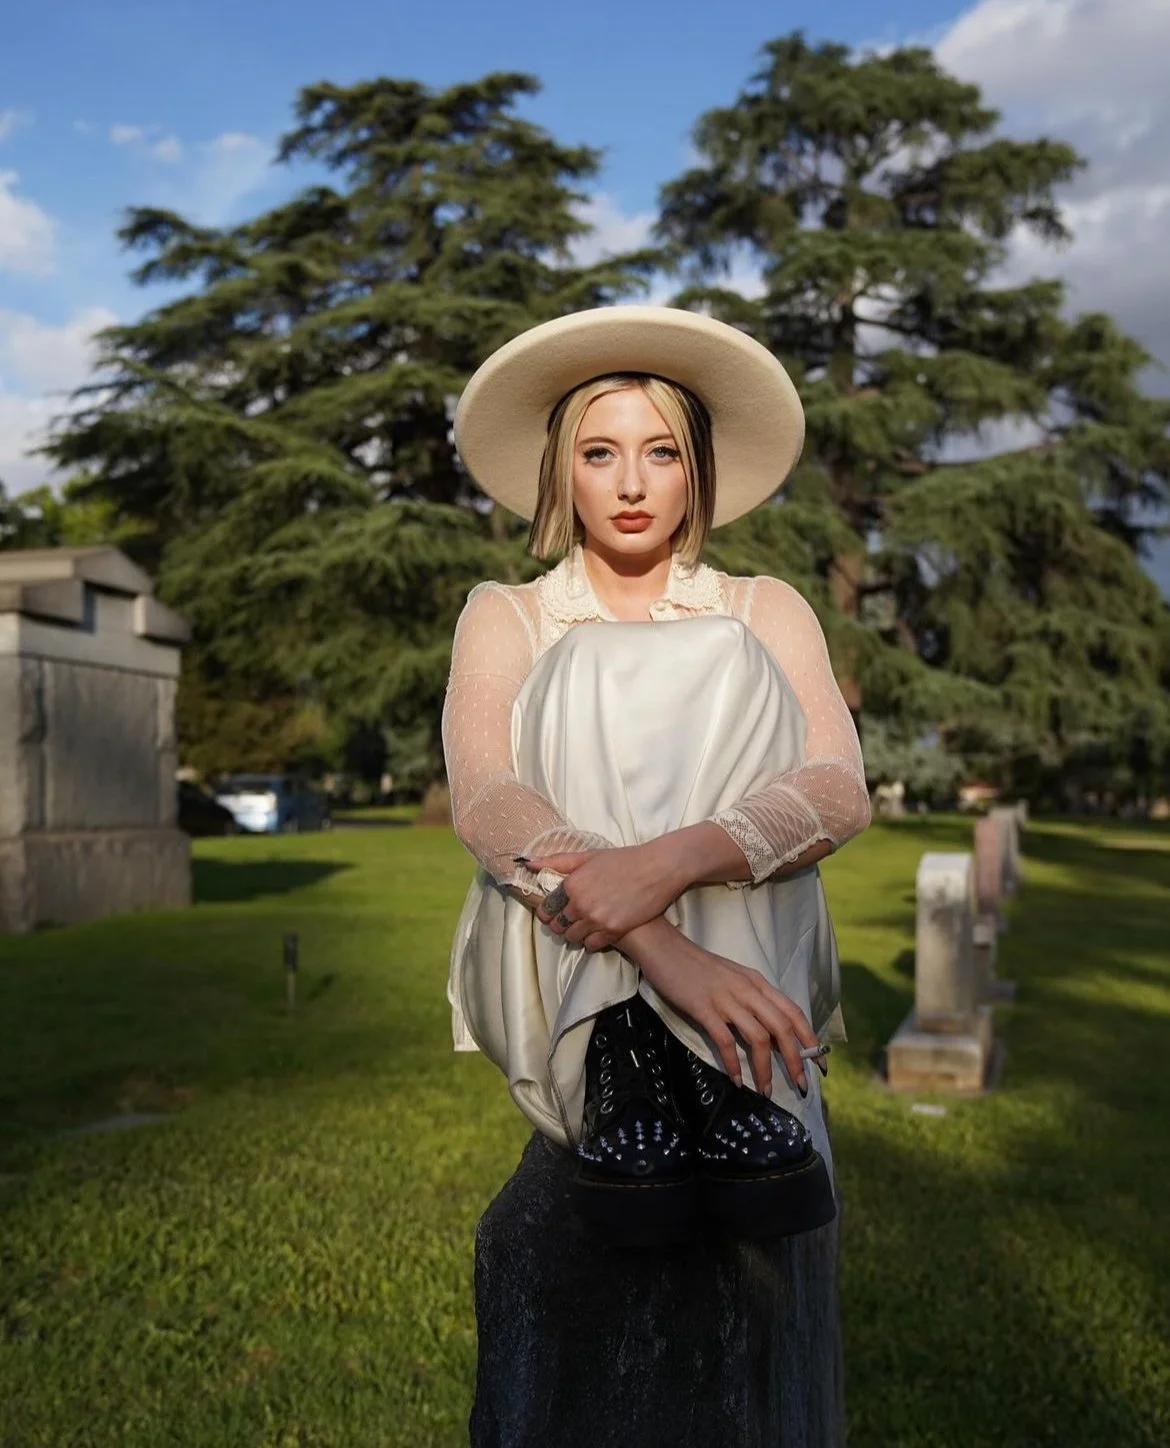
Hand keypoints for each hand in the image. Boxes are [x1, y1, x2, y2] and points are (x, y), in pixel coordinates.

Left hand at [519, 844, 683, 954]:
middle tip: (568, 921)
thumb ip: (557, 861)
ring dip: (575, 934)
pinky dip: (591, 942)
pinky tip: (597, 933)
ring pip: (572, 937)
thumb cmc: (623, 859)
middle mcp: (580, 904)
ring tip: (583, 926)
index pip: (547, 908)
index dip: (547, 912)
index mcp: (572, 884)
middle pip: (557, 925)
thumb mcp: (589, 856)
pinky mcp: (613, 931)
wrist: (657, 869)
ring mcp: (596, 919)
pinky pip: (590, 945)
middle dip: (560, 924)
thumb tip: (529, 863)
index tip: (552, 913)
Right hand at [636, 936, 821, 1097]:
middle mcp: (748, 990)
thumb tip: (770, 1035)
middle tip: (800, 1085)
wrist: (665, 947)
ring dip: (765, 1068)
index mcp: (758, 982)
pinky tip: (736, 1080)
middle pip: (782, 1028)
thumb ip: (752, 1001)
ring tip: (765, 1091)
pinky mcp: (703, 1007)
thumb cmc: (697, 966)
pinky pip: (725, 1040)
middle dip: (795, 1060)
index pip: (793, 1012)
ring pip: (758, 1038)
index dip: (810, 1038)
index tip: (819, 1063)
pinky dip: (733, 1063)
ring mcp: (726, 998)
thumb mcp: (734, 979)